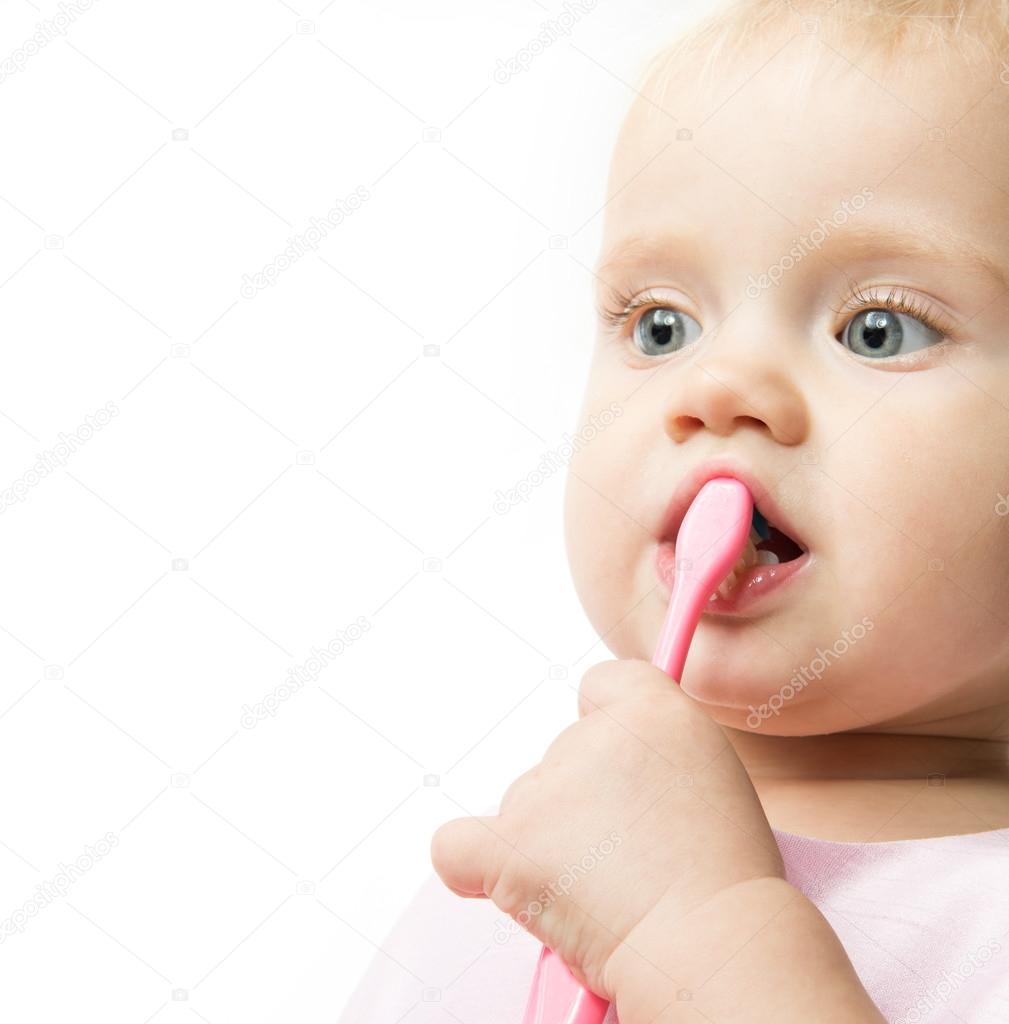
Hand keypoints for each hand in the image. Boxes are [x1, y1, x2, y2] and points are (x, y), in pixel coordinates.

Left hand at [429, 659, 785, 999]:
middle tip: (632, 857)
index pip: (601, 685)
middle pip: (562, 757)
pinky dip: (472, 865)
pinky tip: (504, 883)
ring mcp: (545, 789)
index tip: (620, 768)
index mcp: (651, 708)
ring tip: (607, 892)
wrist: (714, 942)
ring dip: (550, 845)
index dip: (607, 727)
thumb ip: (655, 753)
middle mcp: (591, 735)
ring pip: (526, 807)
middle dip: (585, 804)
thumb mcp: (711, 777)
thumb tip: (611, 770)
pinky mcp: (511, 845)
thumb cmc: (724, 876)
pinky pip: (458, 846)